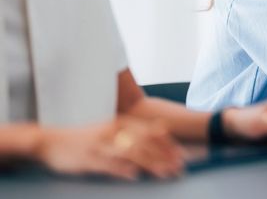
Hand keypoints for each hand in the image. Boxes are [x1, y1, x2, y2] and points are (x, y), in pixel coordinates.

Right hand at [35, 117, 183, 180]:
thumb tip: (162, 131)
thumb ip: (135, 131)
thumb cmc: (86, 138)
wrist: (51, 141)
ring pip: (130, 153)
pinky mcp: (88, 158)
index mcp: (120, 123)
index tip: (183, 156)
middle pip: (145, 143)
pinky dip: (122, 169)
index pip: (151, 132)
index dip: (168, 145)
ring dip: (150, 164)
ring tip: (165, 173)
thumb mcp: (112, 129)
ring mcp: (101, 144)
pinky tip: (135, 175)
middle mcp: (113, 131)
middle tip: (179, 168)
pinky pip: (108, 164)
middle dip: (165, 156)